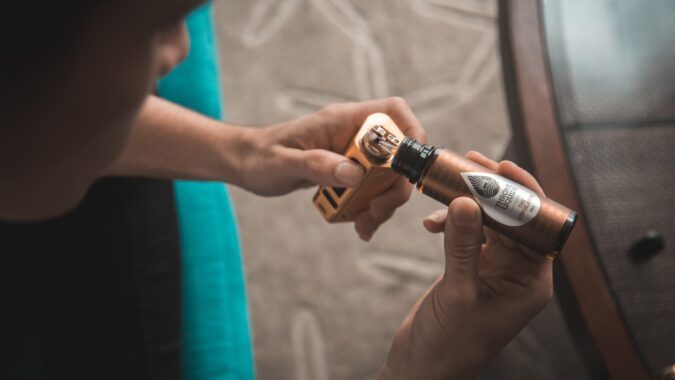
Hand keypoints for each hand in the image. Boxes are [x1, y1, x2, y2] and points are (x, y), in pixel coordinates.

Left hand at [236, 97, 426, 240]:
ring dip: (383, 204)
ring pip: (389, 177)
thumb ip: (317, 165)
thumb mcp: (283, 163)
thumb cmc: (259, 157)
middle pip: (399, 154)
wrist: (245, 164)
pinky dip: (371, 210)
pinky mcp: (350, 172)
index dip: (412, 133)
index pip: (393, 112)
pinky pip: (374, 190)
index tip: (409, 168)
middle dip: (395, 187)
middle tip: (377, 213)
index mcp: (342, 120)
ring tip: (363, 227)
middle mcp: (354, 134)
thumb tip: (355, 174)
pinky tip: (358, 225)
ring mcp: (354, 154)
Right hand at [379, 152, 552, 379]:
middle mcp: (518, 272)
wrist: (424, 365)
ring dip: (468, 203)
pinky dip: (451, 223)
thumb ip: (463, 245)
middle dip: (492, 190)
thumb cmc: (449, 343)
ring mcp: (495, 270)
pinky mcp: (473, 269)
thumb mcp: (458, 292)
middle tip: (470, 163)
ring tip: (446, 184)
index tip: (503, 167)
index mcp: (531, 282)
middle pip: (513, 218)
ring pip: (489, 222)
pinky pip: (468, 234)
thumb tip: (464, 201)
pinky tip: (431, 223)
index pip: (537, 227)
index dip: (522, 194)